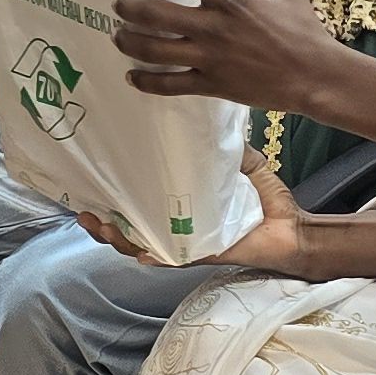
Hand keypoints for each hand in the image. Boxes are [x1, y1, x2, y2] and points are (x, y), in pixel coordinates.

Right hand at [75, 155, 308, 273]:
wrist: (292, 229)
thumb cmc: (267, 200)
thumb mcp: (243, 163)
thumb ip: (224, 146)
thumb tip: (208, 116)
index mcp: (180, 207)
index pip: (140, 205)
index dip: (113, 197)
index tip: (91, 182)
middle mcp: (176, 228)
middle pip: (128, 230)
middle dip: (102, 222)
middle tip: (83, 209)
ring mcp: (186, 244)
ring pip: (140, 246)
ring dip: (117, 238)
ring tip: (98, 223)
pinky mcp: (201, 255)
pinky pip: (171, 258)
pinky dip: (153, 255)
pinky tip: (138, 249)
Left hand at [112, 0, 341, 107]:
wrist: (316, 76)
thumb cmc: (306, 32)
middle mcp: (211, 27)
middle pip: (154, 14)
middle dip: (128, 8)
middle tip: (119, 5)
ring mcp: (208, 58)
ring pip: (152, 50)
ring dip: (128, 41)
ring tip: (118, 36)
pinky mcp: (210, 86)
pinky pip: (168, 85)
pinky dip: (145, 81)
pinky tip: (133, 77)